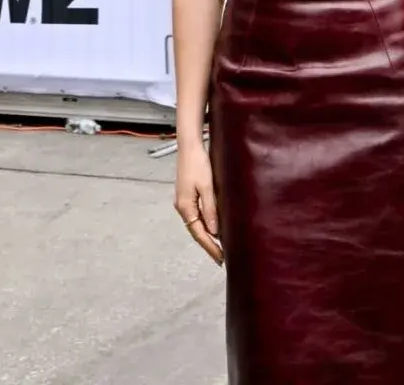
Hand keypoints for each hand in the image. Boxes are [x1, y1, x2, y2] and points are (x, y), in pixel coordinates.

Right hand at [174, 138, 222, 264]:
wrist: (189, 145)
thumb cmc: (198, 163)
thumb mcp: (207, 186)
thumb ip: (211, 209)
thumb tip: (214, 231)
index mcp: (185, 207)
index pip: (199, 234)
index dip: (210, 247)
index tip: (221, 259)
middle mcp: (182, 207)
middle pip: (196, 231)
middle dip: (209, 245)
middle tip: (222, 258)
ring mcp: (183, 201)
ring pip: (196, 224)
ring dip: (207, 235)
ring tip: (220, 246)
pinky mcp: (187, 195)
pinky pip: (196, 215)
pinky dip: (204, 224)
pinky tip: (213, 227)